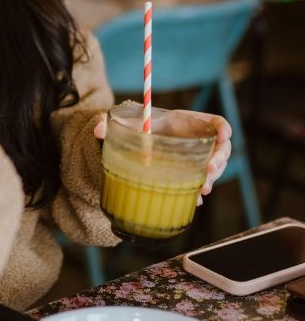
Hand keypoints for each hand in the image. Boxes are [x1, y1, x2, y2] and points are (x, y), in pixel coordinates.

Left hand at [93, 109, 231, 204]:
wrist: (129, 144)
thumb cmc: (132, 126)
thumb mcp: (123, 121)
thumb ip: (109, 121)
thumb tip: (97, 129)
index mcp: (185, 121)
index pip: (214, 122)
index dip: (223, 128)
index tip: (223, 136)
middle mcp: (194, 140)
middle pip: (220, 149)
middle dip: (220, 161)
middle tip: (209, 171)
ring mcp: (193, 158)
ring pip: (213, 168)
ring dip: (212, 179)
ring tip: (202, 190)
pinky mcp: (187, 173)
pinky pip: (200, 182)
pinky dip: (199, 191)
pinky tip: (194, 200)